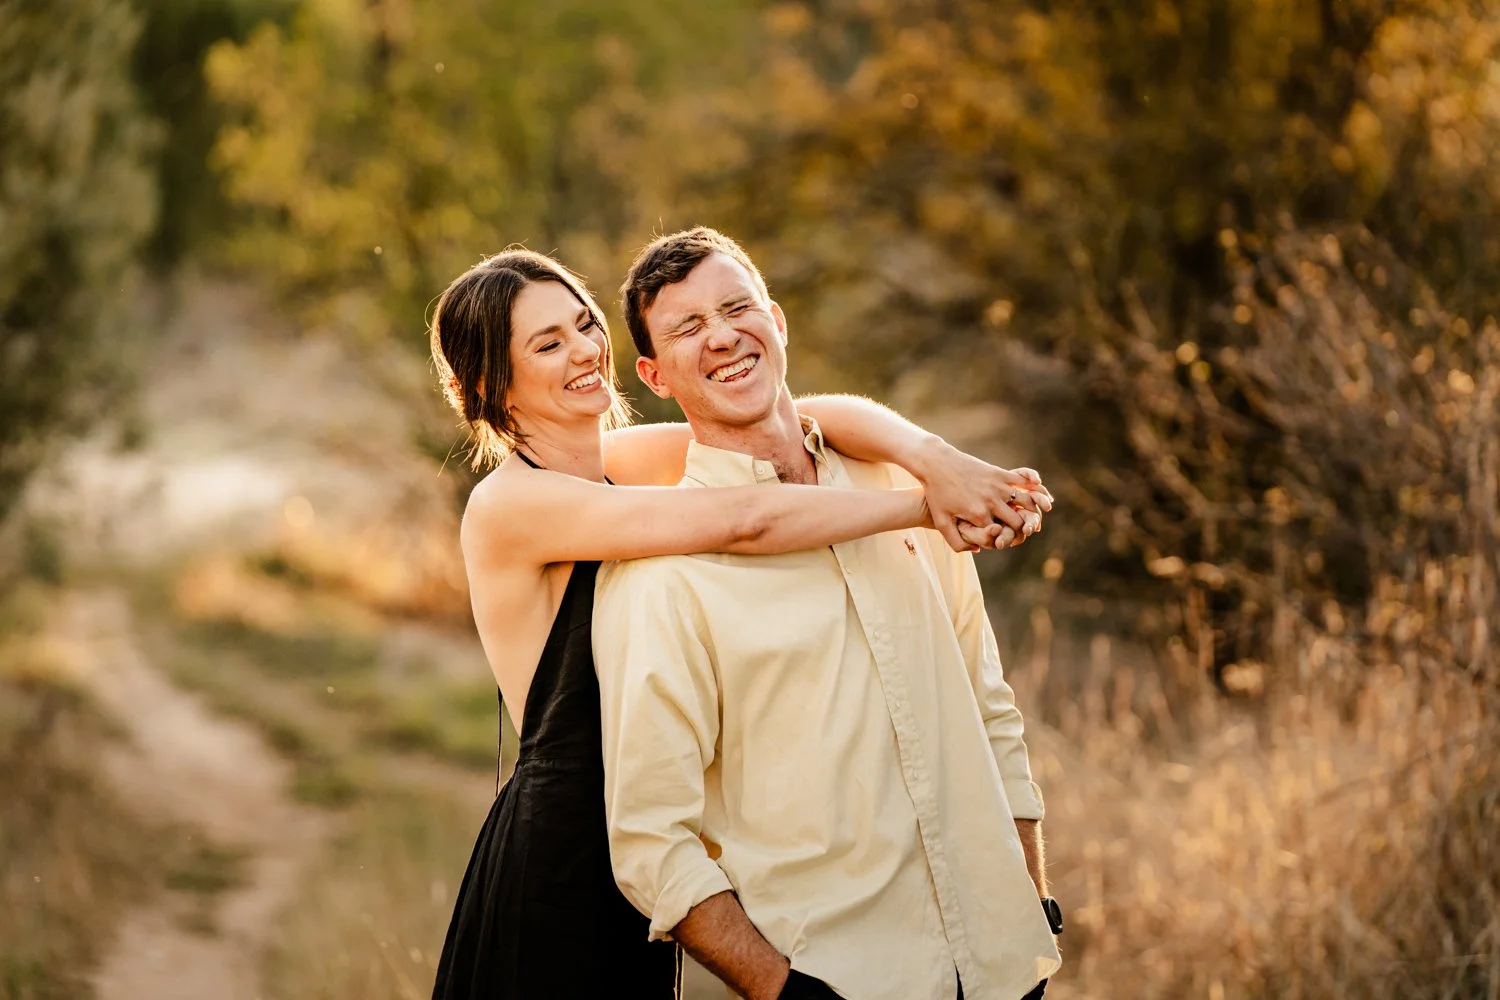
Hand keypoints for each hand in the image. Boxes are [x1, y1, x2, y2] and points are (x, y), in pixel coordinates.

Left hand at [914, 440, 1051, 551]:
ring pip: (1026, 503)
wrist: (937, 463)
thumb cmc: (937, 494)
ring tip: (1034, 517)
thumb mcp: (941, 522)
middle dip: (1023, 529)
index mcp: (979, 516)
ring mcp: (997, 486)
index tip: (1005, 541)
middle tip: (1025, 532)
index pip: (1002, 535)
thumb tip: (978, 550)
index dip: (1005, 540)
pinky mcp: (1000, 473)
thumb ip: (957, 542)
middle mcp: (991, 502)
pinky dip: (1035, 487)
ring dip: (1033, 511)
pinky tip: (1040, 492)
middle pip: (1018, 522)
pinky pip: (1024, 480)